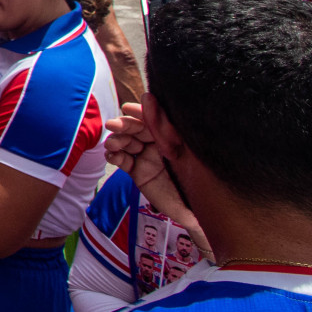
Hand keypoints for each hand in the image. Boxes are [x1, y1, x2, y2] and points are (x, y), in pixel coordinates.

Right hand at [106, 105, 212, 259]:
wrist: (197, 212)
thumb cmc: (199, 180)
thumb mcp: (182, 151)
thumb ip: (164, 128)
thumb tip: (149, 98)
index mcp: (171, 136)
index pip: (152, 118)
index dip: (139, 112)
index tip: (127, 109)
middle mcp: (157, 144)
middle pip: (136, 129)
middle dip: (123, 126)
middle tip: (112, 125)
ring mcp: (146, 157)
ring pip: (126, 143)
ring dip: (116, 141)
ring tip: (111, 145)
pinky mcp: (138, 172)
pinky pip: (123, 160)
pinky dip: (114, 157)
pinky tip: (111, 157)